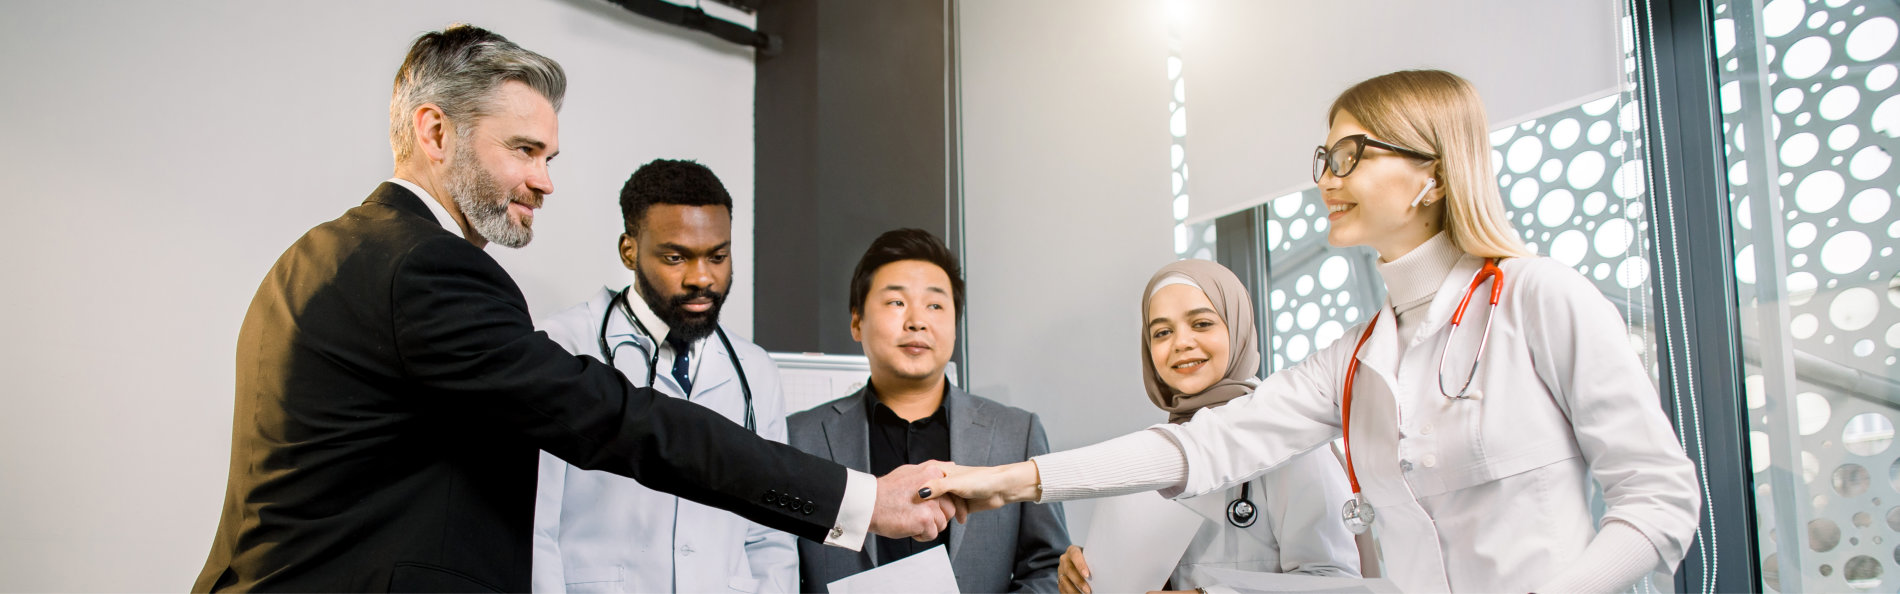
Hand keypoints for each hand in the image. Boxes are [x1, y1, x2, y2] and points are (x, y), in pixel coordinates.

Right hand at [869, 462, 957, 540]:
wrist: (869, 504)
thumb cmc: (886, 490)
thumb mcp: (909, 470)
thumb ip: (931, 468)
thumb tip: (950, 466)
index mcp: (933, 474)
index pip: (951, 494)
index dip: (942, 505)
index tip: (931, 508)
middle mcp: (934, 487)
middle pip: (949, 510)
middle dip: (937, 517)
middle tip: (919, 515)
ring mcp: (930, 504)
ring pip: (941, 524)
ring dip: (928, 527)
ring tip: (912, 520)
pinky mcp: (924, 519)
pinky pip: (932, 534)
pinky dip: (921, 535)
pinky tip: (909, 527)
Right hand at [920, 460, 1041, 512]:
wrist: (1001, 488)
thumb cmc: (981, 479)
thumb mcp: (955, 483)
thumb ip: (937, 487)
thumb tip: (920, 493)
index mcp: (941, 471)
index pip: (923, 483)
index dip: (919, 494)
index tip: (916, 504)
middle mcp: (946, 481)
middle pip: (932, 497)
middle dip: (933, 507)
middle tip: (932, 515)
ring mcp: (953, 493)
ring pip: (941, 506)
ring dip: (945, 513)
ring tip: (948, 516)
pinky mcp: (960, 504)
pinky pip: (950, 513)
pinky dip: (952, 516)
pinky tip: (958, 518)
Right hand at [1059, 545, 1090, 593]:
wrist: (1078, 561)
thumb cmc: (1089, 558)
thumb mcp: (1090, 555)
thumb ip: (1093, 560)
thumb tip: (1105, 570)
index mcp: (1072, 551)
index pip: (1075, 555)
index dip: (1080, 565)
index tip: (1087, 575)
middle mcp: (1064, 559)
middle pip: (1069, 570)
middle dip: (1079, 581)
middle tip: (1088, 591)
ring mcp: (1060, 570)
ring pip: (1064, 581)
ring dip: (1074, 590)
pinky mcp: (1059, 579)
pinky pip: (1062, 588)